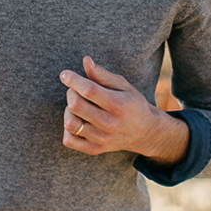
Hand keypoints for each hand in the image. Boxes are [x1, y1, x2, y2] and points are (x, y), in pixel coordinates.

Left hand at [60, 55, 189, 163]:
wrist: (145, 133)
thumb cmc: (132, 104)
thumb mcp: (123, 85)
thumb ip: (102, 74)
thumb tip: (85, 60)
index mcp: (118, 104)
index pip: (89, 90)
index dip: (73, 80)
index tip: (65, 74)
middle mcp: (110, 123)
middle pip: (76, 106)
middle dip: (70, 93)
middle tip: (75, 90)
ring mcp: (102, 139)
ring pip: (70, 123)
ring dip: (68, 111)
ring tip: (76, 106)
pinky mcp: (95, 149)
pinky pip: (69, 140)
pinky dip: (67, 129)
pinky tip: (77, 121)